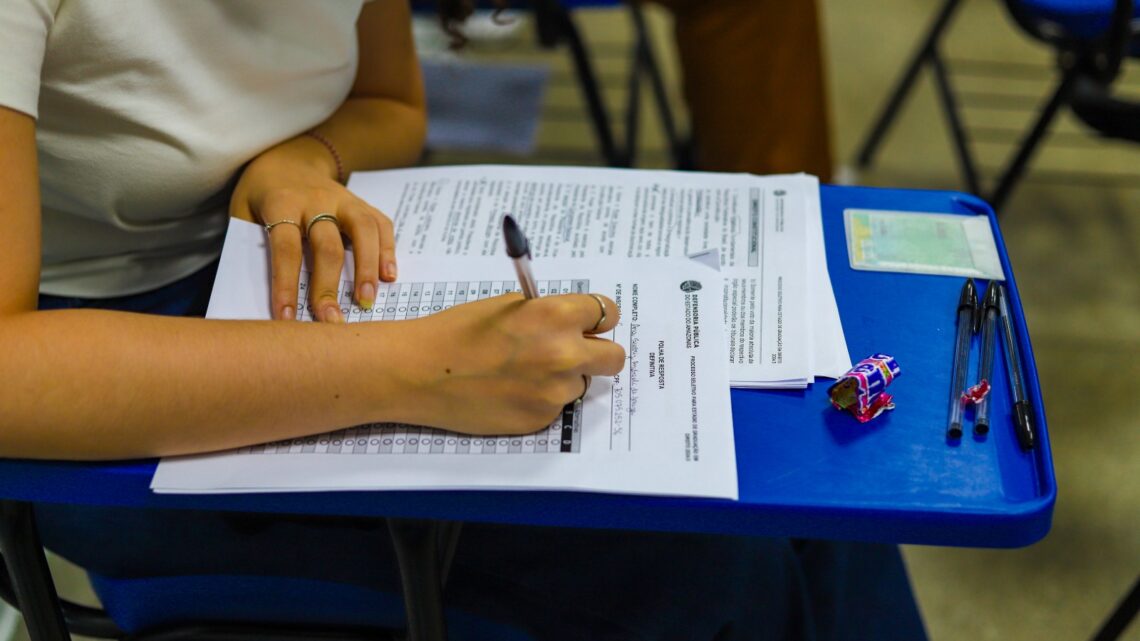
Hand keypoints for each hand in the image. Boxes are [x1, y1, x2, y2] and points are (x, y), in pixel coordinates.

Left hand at [230, 138, 395, 322]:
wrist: (288, 159)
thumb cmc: (262, 196)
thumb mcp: (242, 212)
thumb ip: (253, 245)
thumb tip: (262, 293)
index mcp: (281, 202)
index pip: (285, 248)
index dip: (286, 284)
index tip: (287, 317)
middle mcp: (316, 199)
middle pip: (327, 245)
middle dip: (329, 287)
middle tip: (331, 321)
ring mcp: (343, 199)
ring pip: (362, 231)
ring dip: (366, 268)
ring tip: (366, 301)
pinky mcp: (361, 203)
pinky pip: (381, 224)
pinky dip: (387, 250)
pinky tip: (388, 277)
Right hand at [391, 293, 624, 434]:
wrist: (420, 372)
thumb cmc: (457, 332)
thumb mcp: (508, 306)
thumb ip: (548, 313)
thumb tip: (574, 323)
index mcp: (556, 316)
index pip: (607, 313)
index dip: (597, 317)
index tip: (590, 322)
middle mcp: (563, 354)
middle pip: (614, 357)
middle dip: (597, 352)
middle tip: (574, 351)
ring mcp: (554, 391)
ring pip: (581, 383)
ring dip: (563, 377)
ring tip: (522, 372)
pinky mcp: (540, 419)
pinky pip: (556, 406)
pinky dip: (540, 399)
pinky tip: (509, 391)